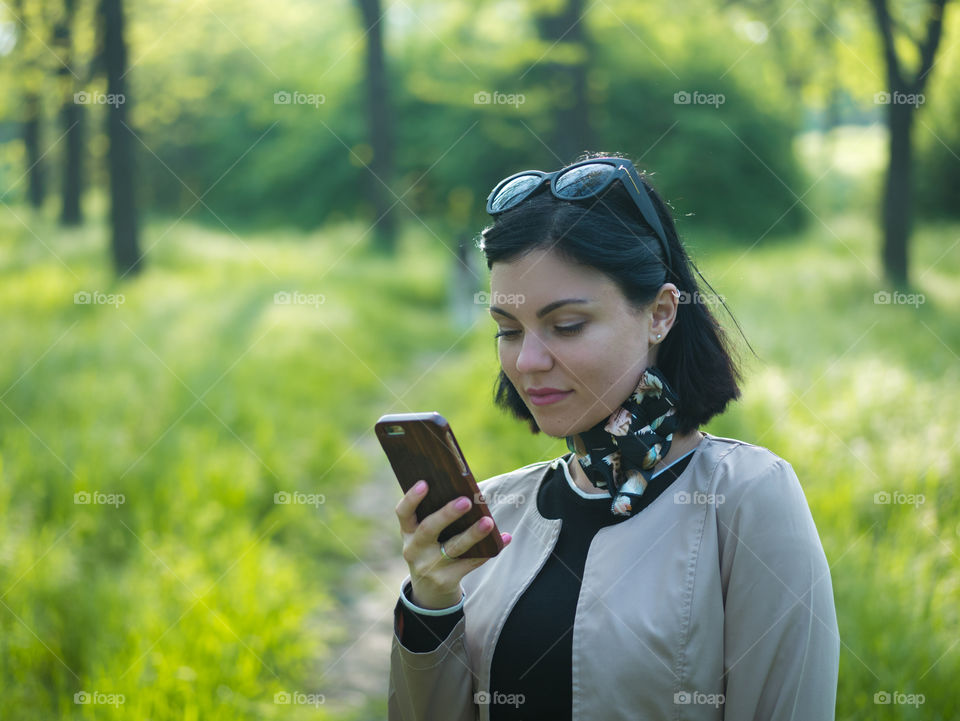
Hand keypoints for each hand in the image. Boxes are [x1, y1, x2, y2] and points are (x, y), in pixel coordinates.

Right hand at [395, 480, 511, 608]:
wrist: (429, 590)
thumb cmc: (432, 548)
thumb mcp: (425, 536)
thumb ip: (436, 516)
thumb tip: (467, 493)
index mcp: (408, 532)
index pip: (403, 512)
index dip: (412, 498)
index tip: (425, 483)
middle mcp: (414, 549)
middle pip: (428, 529)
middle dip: (447, 514)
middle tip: (466, 501)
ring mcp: (429, 567)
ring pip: (453, 548)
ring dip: (472, 534)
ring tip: (488, 521)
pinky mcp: (446, 580)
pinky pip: (470, 563)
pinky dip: (488, 551)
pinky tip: (505, 538)